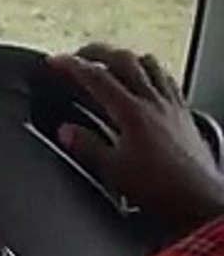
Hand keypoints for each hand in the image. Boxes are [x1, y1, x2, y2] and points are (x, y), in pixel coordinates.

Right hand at [47, 42, 223, 234]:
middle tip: (79, 56)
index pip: (95, 76)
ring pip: (150, 64)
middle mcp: (153, 102)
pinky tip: (147, 82)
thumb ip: (87, 146)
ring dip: (127, 58)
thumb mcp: (114, 170)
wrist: (201, 203)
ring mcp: (172, 105)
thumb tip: (66, 131)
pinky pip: (169, 80)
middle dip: (96, 52)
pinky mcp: (186, 114)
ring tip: (112, 64)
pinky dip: (152, 73)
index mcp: (131, 112)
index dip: (70, 65)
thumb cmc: (161, 189)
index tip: (54, 61)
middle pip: (123, 59)